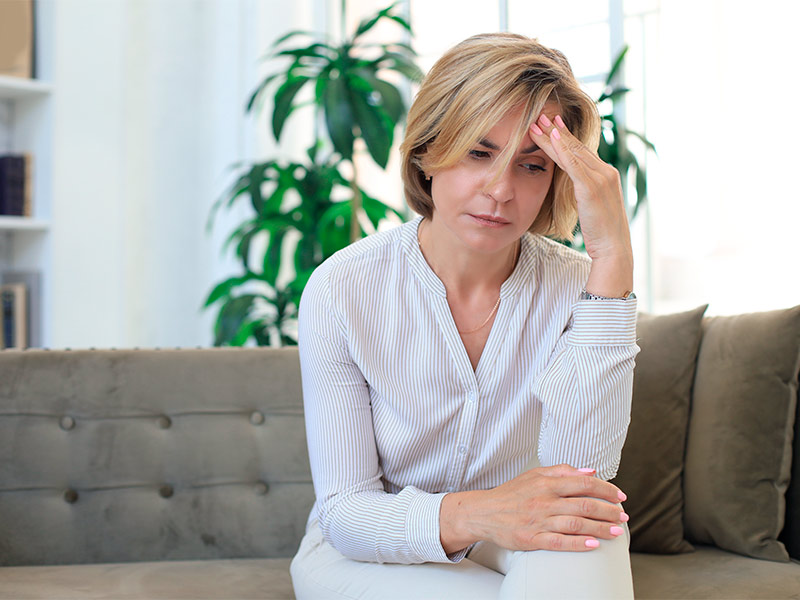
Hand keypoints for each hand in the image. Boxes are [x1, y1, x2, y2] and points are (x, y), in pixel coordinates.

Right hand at [440, 464, 628, 552]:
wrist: (484, 512)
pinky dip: (578, 544)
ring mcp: (539, 521)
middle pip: (584, 504)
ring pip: (576, 524)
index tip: (620, 496)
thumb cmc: (511, 494)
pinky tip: (593, 545)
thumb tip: (590, 471)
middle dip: (608, 511)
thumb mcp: (535, 474)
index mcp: (547, 483)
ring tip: (616, 532)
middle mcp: (544, 500)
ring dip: (600, 528)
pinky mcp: (532, 539)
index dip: (606, 489)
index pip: (584, 483)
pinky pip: (559, 542)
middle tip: (623, 516)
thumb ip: (562, 471)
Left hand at [530, 113, 632, 296]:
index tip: (551, 123)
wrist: (614, 248)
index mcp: (605, 176)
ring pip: (573, 151)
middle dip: (556, 130)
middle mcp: (605, 172)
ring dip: (554, 135)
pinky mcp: (593, 187)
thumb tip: (570, 187)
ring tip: (538, 122)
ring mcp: (601, 178)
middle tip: (540, 114)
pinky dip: (563, 149)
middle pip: (576, 146)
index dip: (565, 137)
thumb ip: (581, 193)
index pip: (581, 151)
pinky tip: (552, 137)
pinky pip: (574, 164)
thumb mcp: (589, 207)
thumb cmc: (600, 233)